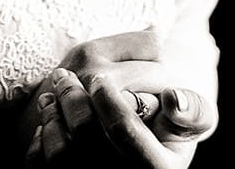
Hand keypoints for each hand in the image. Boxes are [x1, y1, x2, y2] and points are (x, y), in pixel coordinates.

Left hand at [26, 68, 215, 166]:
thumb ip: (193, 113)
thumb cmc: (164, 139)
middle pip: (86, 137)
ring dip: (52, 117)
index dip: (108, 98)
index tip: (98, 77)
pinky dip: (41, 144)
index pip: (123, 129)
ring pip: (61, 156)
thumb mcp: (186, 131)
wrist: (142, 165)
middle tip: (65, 74)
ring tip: (52, 92)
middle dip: (72, 99)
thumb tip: (174, 96)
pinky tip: (46, 121)